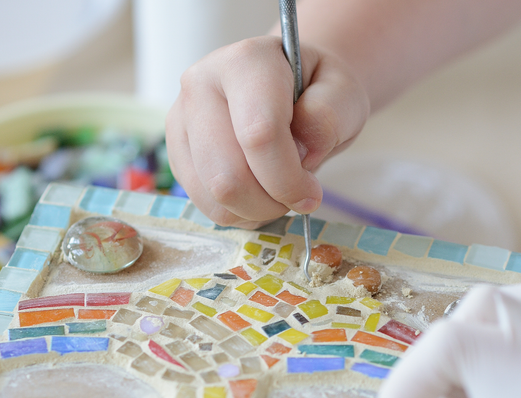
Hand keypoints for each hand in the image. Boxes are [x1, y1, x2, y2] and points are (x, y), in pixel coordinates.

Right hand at [165, 36, 369, 228]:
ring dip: (255, 210)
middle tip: (299, 196)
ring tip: (279, 193)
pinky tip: (259, 195)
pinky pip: (203, 202)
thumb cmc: (318, 90)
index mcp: (246, 61)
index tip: (312, 193)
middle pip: (228, 174)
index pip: (258, 135)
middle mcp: (201, 84)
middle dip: (271, 202)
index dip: (287, 178)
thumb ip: (328, 118)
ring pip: (213, 194)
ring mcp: (181, 118)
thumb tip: (299, 154)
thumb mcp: (344, 94)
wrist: (291, 86)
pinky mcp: (176, 150)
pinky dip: (238, 212)